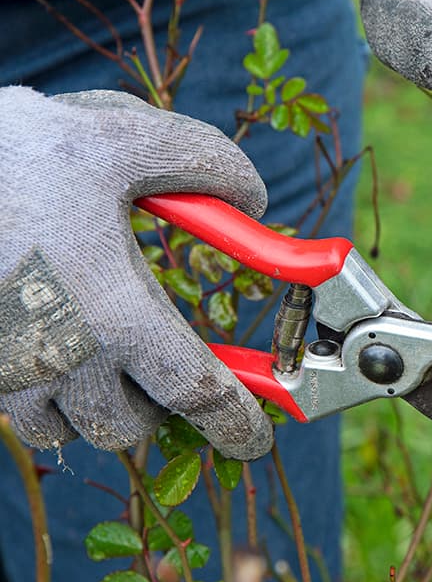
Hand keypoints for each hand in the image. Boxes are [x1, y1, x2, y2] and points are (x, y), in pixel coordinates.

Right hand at [0, 87, 273, 458]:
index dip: (234, 421)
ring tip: (116, 353)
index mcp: (112, 311)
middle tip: (175, 365)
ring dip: (102, 405)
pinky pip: (22, 410)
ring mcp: (6, 367)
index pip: (192, 392)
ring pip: (70, 426)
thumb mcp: (131, 140)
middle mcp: (58, 355)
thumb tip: (256, 203)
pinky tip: (62, 343)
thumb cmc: (23, 149)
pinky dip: (53, 396)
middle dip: (162, 407)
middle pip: (127, 425)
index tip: (256, 441)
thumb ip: (210, 168)